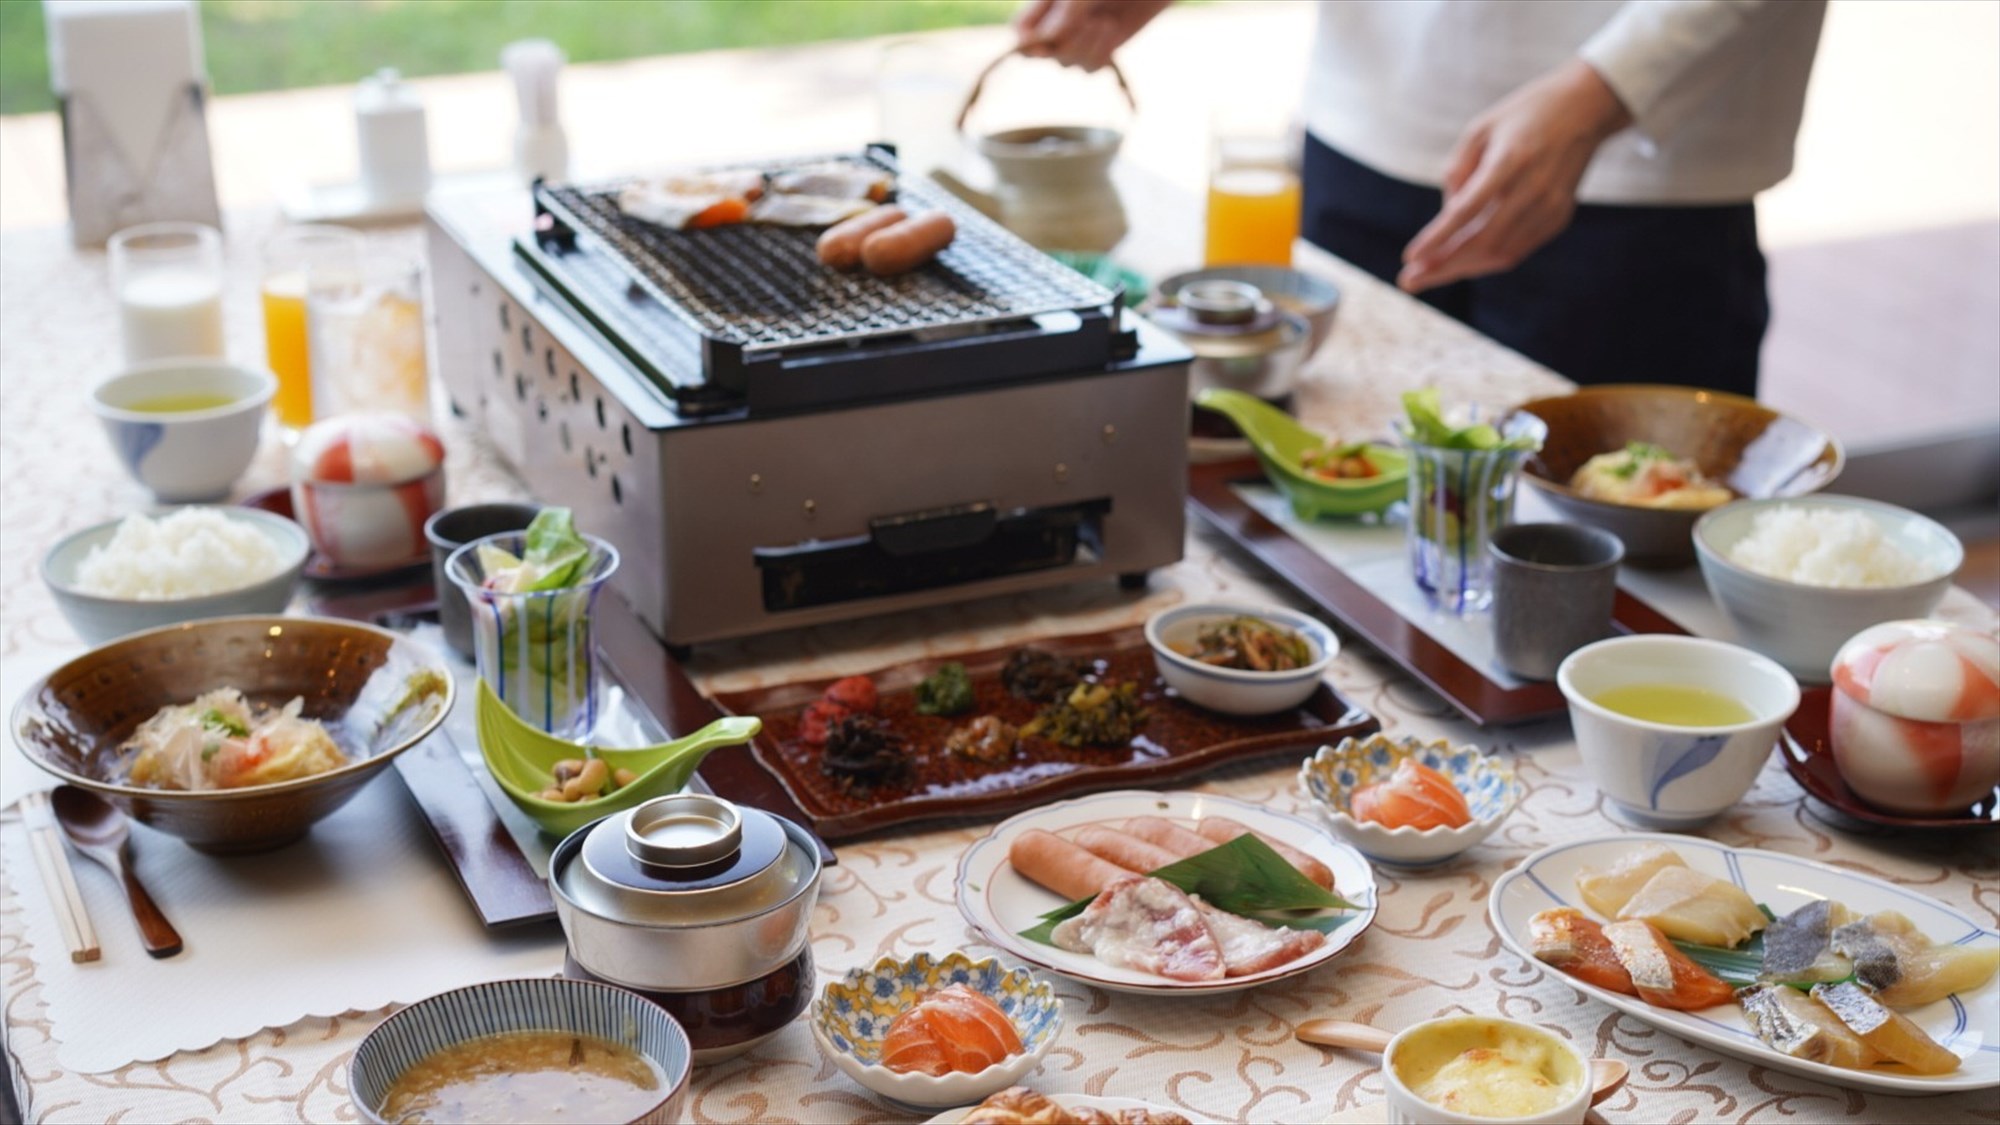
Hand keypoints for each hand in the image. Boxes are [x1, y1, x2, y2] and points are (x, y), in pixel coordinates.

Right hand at [1014, 0, 1171, 71]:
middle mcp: (1056, 25)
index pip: (1020, 34)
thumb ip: (1065, 12)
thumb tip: (1046, 38)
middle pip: (1043, 54)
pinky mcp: (1098, 50)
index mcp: (1044, 5)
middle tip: (1091, 21)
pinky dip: (1101, 51)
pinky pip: (1090, 67)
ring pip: (1067, 64)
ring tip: (1105, 21)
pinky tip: (1112, 29)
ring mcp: (1077, 39)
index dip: (1027, 45)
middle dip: (1068, 43)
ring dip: (1087, 47)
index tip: (1043, 47)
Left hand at [1398, 60, 1632, 292]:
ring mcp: (1551, 206)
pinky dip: (1487, 260)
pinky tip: (1461, 263)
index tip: (1410, 258)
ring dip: (1462, 268)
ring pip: (1500, 253)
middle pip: (1482, 241)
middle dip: (1443, 266)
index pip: (1467, 210)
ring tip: (1428, 275)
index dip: (1437, 238)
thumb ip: (1458, 171)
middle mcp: (1533, 188)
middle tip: (1410, 281)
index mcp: (1510, 160)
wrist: (1587, 107)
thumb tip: (1447, 216)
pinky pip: (1518, 249)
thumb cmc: (1524, 115)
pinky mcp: (1559, 217)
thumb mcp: (1481, 128)